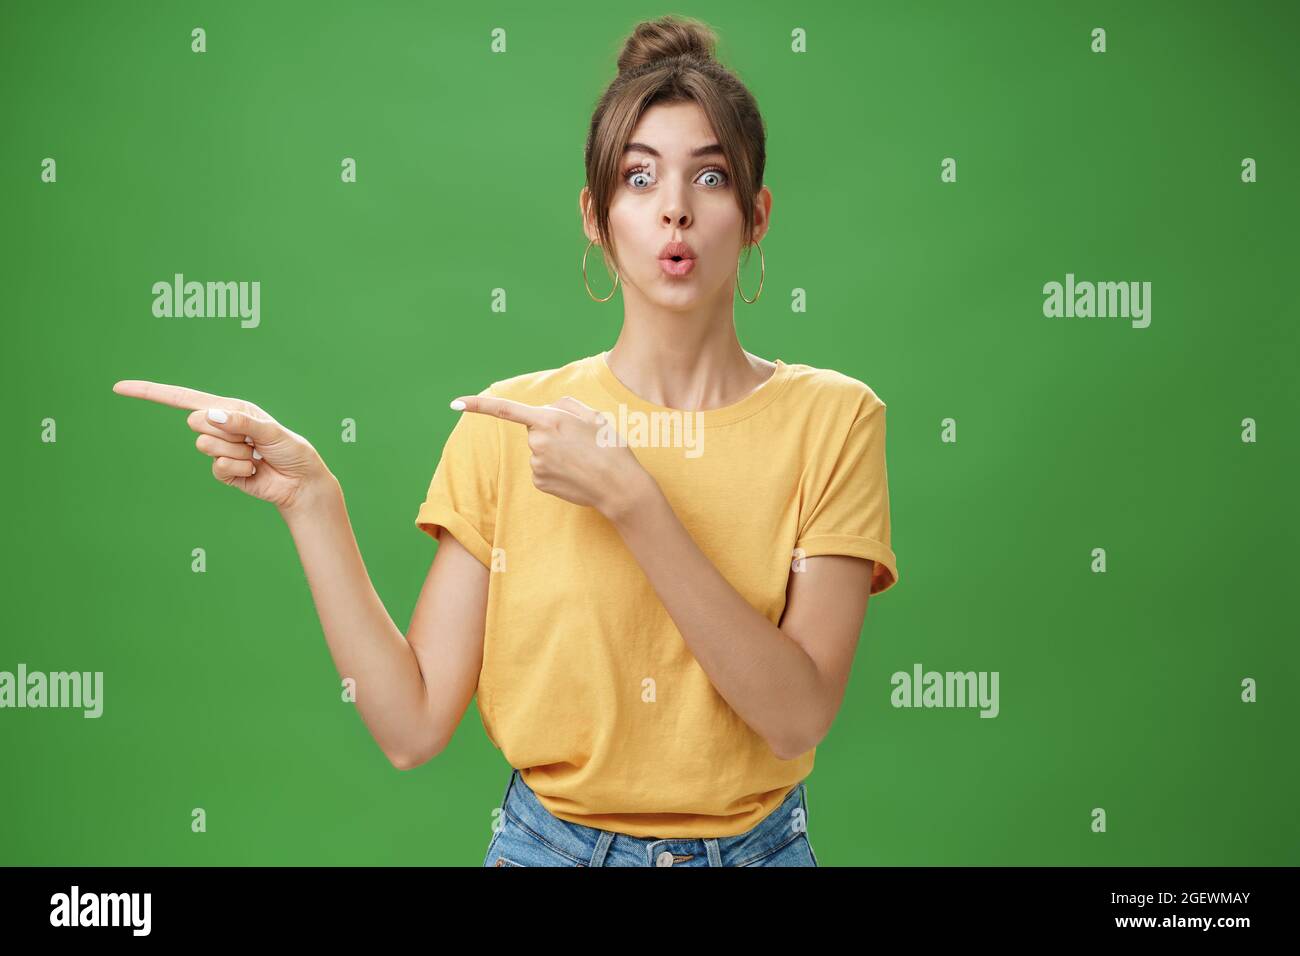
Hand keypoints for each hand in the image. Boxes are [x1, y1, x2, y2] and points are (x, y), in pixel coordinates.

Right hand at [111, 379, 331, 515]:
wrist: (301, 482)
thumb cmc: (291, 450)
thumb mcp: (270, 431)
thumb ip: (242, 423)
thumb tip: (211, 416)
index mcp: (229, 408)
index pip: (182, 398)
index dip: (151, 393)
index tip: (119, 387)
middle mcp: (221, 426)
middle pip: (196, 422)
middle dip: (225, 431)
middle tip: (251, 440)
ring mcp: (220, 450)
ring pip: (205, 446)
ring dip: (235, 451)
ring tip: (255, 455)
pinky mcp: (223, 471)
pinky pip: (216, 467)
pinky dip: (238, 468)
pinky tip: (253, 470)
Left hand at [451, 393, 650, 520]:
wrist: (619, 487)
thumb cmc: (610, 447)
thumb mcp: (593, 415)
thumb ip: (565, 406)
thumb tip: (547, 411)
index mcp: (549, 420)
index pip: (506, 410)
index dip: (478, 405)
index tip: (455, 403)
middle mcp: (537, 442)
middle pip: (534, 430)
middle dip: (551, 431)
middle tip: (580, 441)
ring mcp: (536, 464)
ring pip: (539, 450)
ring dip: (555, 451)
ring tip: (581, 459)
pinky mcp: (539, 482)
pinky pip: (542, 469)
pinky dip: (555, 469)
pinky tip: (574, 474)